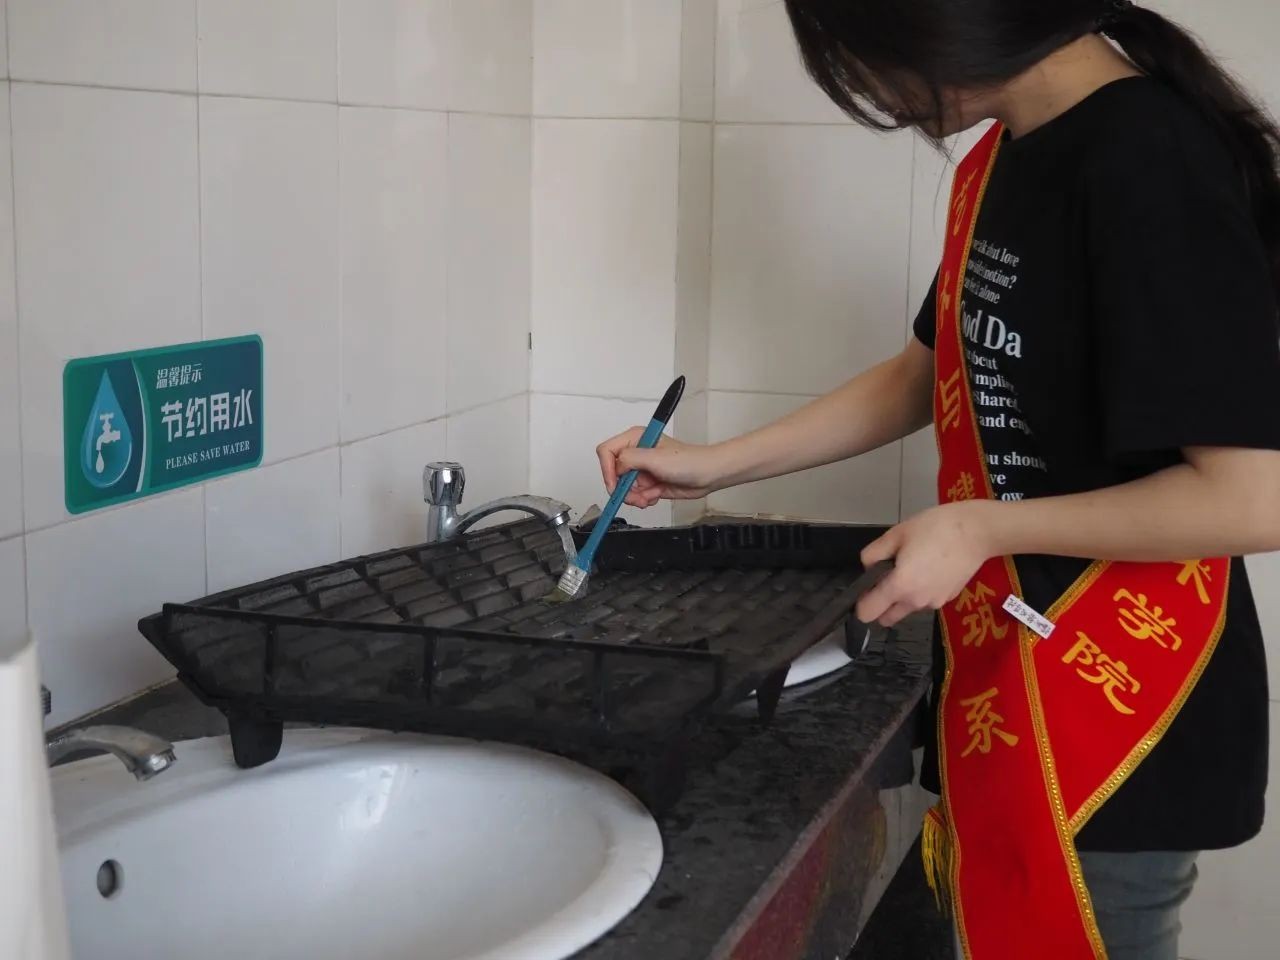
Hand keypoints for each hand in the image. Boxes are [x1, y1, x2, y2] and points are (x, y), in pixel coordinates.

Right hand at [596, 429, 724, 507]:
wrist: (707, 475)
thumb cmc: (688, 461)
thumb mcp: (654, 458)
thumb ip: (629, 459)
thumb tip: (616, 468)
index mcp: (634, 439)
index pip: (606, 451)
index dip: (607, 469)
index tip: (614, 485)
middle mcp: (636, 453)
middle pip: (613, 473)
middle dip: (623, 488)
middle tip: (634, 495)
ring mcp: (642, 469)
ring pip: (624, 488)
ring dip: (634, 496)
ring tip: (648, 497)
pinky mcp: (649, 483)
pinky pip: (635, 495)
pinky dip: (642, 499)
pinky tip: (654, 496)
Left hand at [855, 501, 998, 627]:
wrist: (977, 532)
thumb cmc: (935, 528)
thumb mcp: (896, 534)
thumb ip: (873, 554)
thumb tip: (868, 567)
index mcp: (899, 586)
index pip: (868, 614)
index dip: (861, 603)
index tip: (866, 586)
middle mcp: (915, 602)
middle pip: (886, 618)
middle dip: (880, 605)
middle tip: (887, 577)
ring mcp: (934, 603)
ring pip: (906, 610)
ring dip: (902, 598)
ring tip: (912, 567)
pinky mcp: (948, 599)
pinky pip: (925, 602)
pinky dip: (921, 592)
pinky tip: (930, 568)